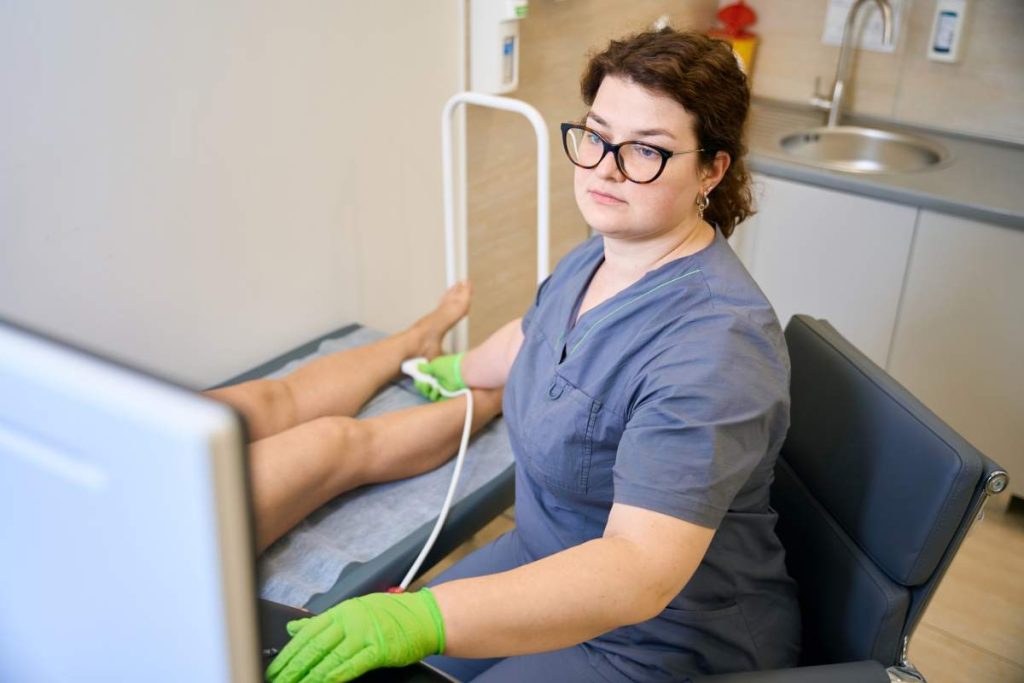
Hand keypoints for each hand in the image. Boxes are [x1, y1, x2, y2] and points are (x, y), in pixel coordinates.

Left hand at [265, 589, 444, 682]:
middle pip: (314, 646)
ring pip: (330, 656)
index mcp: (341, 611)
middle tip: (277, 680)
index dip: (288, 653)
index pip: (307, 633)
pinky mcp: (379, 648)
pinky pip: (353, 664)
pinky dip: (336, 675)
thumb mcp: (353, 611)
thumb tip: (294, 627)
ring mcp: (365, 633)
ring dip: (309, 675)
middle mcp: (350, 620)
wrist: (424, 616)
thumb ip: (322, 622)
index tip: (274, 668)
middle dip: (293, 667)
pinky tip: (323, 682)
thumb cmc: (391, 615)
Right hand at [414, 353, 465, 401]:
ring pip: (429, 394)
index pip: (424, 380)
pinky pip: (437, 399)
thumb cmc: (448, 366)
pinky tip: (436, 390)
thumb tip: (418, 367)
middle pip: (425, 389)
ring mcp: (442, 389)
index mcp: (435, 373)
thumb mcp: (434, 365)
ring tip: (429, 386)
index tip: (418, 380)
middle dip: (422, 387)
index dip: (419, 381)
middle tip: (423, 384)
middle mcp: (438, 382)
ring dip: (427, 391)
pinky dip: (434, 395)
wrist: (461, 372)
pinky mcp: (446, 395)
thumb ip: (425, 368)